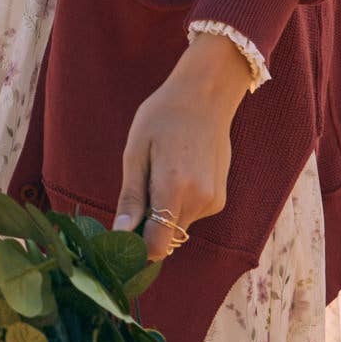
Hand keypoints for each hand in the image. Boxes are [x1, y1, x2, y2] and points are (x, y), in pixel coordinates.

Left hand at [111, 36, 251, 262]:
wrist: (205, 95)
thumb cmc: (163, 117)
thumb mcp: (136, 151)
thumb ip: (130, 197)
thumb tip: (120, 233)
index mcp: (174, 188)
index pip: (157, 245)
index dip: (137, 245)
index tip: (124, 230)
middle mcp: (199, 200)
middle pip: (167, 239)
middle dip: (149, 227)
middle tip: (140, 191)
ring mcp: (214, 201)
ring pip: (178, 227)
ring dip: (164, 214)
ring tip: (161, 173)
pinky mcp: (220, 198)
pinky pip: (192, 214)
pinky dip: (180, 204)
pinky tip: (179, 172)